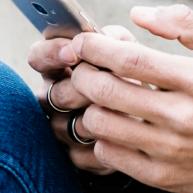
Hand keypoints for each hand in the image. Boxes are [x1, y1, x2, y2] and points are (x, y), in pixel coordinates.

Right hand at [29, 23, 138, 174]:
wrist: (154, 117)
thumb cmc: (136, 76)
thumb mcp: (130, 51)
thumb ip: (116, 40)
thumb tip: (103, 37)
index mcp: (60, 66)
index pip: (39, 57)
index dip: (51, 54)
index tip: (73, 53)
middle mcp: (54, 97)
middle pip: (54, 94)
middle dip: (81, 90)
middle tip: (108, 87)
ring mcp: (61, 127)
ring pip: (64, 126)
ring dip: (95, 118)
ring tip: (124, 111)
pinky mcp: (75, 156)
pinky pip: (79, 155)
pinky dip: (102, 145)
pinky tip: (124, 137)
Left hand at [59, 5, 192, 192]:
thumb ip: (183, 23)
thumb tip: (138, 13)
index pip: (129, 59)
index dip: (95, 48)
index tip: (85, 43)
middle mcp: (180, 116)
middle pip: (105, 90)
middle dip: (82, 74)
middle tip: (83, 68)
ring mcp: (169, 149)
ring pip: (100, 124)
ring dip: (89, 106)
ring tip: (98, 98)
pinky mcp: (161, 176)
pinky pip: (109, 156)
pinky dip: (101, 138)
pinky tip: (113, 127)